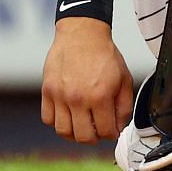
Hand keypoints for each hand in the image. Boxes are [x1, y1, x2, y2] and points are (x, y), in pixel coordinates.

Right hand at [41, 17, 134, 143]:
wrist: (82, 33)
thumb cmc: (104, 54)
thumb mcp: (124, 79)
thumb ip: (124, 107)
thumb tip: (118, 128)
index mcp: (100, 96)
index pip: (105, 132)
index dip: (111, 134)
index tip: (111, 129)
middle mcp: (78, 98)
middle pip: (83, 137)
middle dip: (94, 137)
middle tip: (96, 128)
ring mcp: (60, 95)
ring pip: (63, 132)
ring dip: (74, 133)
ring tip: (81, 123)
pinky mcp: (47, 90)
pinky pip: (47, 118)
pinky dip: (57, 121)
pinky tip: (67, 114)